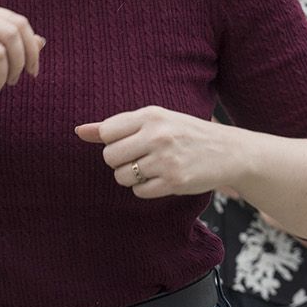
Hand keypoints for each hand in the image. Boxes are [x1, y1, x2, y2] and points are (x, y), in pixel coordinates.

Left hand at [75, 106, 235, 198]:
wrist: (228, 151)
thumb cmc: (184, 133)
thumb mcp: (154, 120)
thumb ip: (116, 126)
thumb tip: (79, 131)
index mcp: (150, 115)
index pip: (107, 132)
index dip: (112, 143)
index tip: (128, 143)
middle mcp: (157, 135)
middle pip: (110, 157)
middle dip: (120, 162)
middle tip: (139, 158)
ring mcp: (165, 159)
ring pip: (122, 176)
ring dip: (132, 177)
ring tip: (151, 169)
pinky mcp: (174, 180)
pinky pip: (140, 192)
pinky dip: (146, 189)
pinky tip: (161, 179)